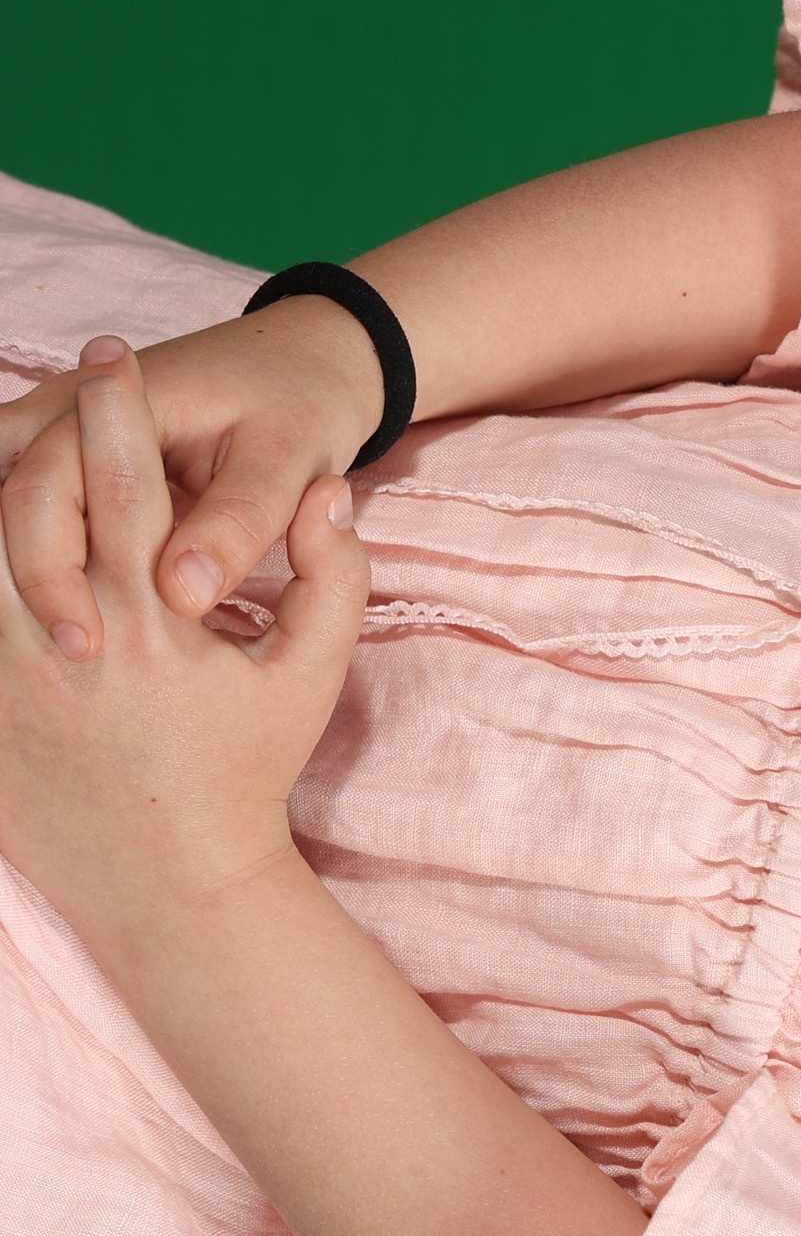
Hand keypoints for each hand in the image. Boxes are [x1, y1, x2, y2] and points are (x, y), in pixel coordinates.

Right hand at [0, 296, 384, 659]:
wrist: (299, 362)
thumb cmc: (297, 405)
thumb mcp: (285, 458)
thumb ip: (237, 521)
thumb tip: (184, 594)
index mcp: (103, 401)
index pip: (42, 490)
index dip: (53, 573)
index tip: (88, 646)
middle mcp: (59, 411)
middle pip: (8, 505)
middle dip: (30, 584)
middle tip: (75, 659)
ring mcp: (56, 437)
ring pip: (10, 513)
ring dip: (26, 575)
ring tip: (54, 657)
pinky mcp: (71, 465)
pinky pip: (32, 517)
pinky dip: (41, 561)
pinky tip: (68, 619)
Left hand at [0, 339, 370, 946]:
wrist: (174, 877)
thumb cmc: (247, 768)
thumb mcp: (313, 675)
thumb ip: (332, 575)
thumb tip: (331, 491)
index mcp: (156, 622)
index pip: (129, 485)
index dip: (120, 411)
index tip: (117, 358)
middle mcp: (70, 640)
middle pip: (34, 500)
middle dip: (47, 433)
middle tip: (57, 392)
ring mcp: (7, 676)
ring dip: (2, 492)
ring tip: (18, 454)